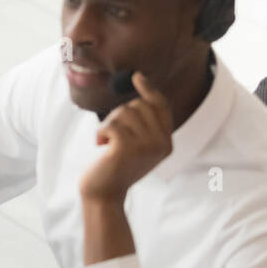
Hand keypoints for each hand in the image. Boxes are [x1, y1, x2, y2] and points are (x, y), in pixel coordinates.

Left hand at [79, 71, 173, 203]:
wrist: (105, 192)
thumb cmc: (117, 166)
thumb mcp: (137, 146)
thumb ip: (143, 125)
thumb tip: (140, 92)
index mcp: (167, 142)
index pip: (161, 107)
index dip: (149, 90)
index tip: (137, 76)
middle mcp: (161, 143)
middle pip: (138, 106)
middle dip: (119, 114)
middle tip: (112, 134)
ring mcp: (146, 146)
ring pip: (123, 113)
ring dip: (108, 124)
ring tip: (107, 142)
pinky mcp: (128, 148)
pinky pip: (110, 125)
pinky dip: (100, 132)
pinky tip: (101, 146)